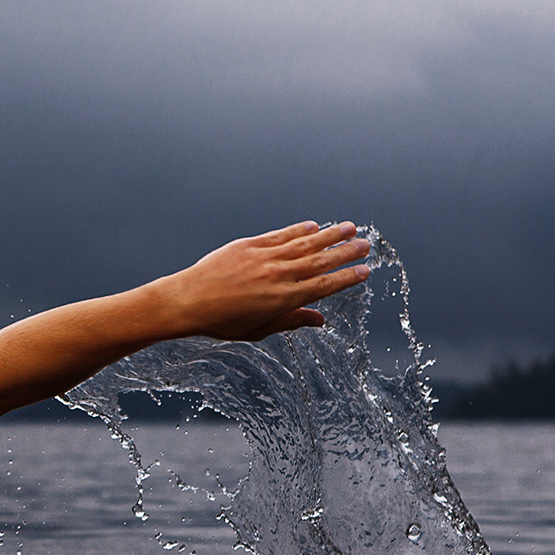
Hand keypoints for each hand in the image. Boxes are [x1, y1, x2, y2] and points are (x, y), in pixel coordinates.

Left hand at [147, 221, 372, 341]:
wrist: (188, 301)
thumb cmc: (222, 321)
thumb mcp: (259, 329)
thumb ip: (291, 321)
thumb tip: (320, 321)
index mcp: (283, 300)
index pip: (324, 287)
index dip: (346, 278)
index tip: (365, 271)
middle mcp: (278, 276)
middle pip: (320, 261)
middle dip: (346, 252)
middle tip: (367, 244)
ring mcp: (265, 258)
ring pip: (305, 243)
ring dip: (329, 235)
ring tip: (350, 227)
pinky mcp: (250, 245)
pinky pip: (280, 235)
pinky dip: (298, 229)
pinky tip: (313, 225)